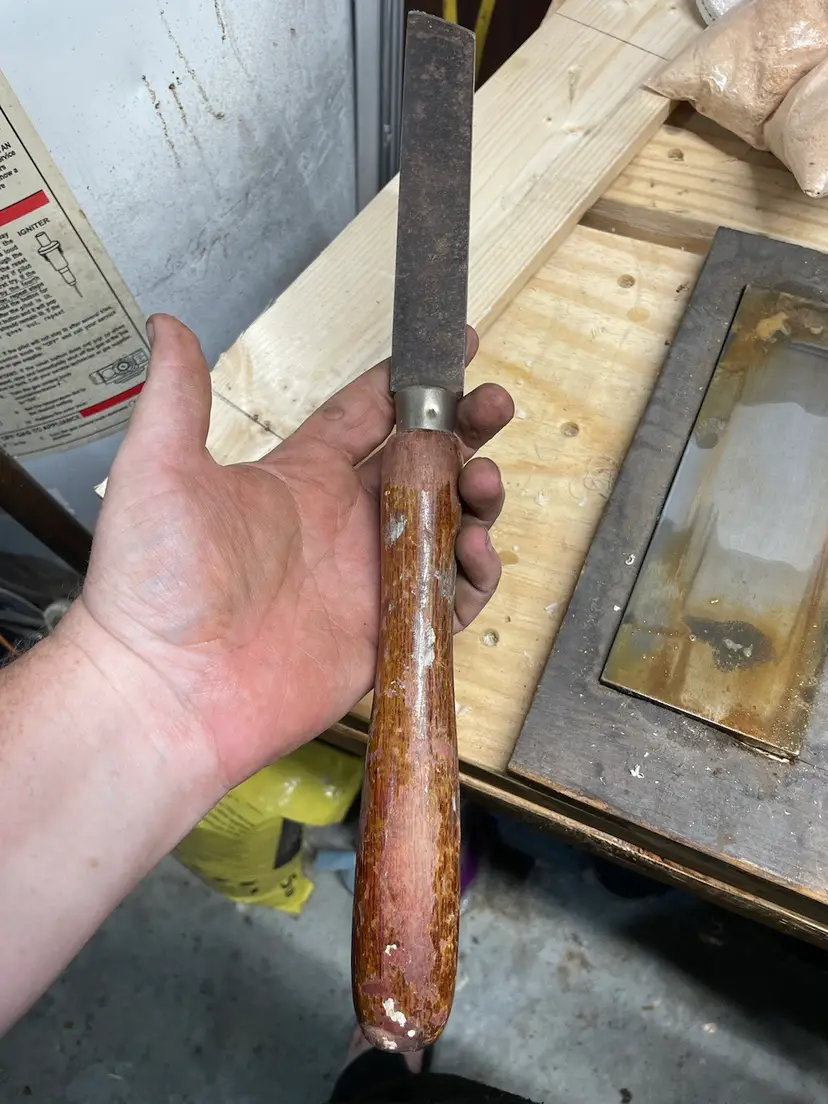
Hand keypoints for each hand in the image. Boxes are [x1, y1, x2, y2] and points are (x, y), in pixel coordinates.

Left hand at [78, 315, 512, 788]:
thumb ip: (178, 393)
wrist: (163, 692)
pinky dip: (473, 574)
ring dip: (478, 498)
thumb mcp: (160, 468)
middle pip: (425, 462)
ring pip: (447, 525)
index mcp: (300, 477)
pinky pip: (449, 598)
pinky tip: (474, 549)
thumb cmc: (151, 584)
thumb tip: (166, 323)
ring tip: (484, 483)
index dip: (412, 381)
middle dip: (467, 430)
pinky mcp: (386, 632)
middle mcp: (342, 523)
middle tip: (495, 407)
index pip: (369, 414)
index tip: (457, 349)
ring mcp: (367, 578)